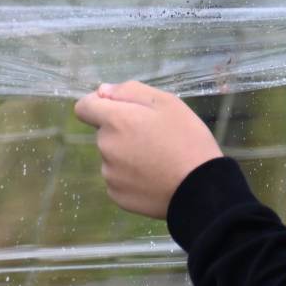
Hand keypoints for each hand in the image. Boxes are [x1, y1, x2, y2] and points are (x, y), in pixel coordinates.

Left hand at [72, 81, 222, 218]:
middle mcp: (106, 147)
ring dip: (127, 155)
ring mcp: (110, 174)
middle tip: (155, 138)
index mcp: (115, 121)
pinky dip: (132, 177)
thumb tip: (102, 90)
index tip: (119, 109)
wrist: (201, 188)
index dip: (99, 104)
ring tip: (159, 160)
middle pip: (104, 133)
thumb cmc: (187, 140)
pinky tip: (155, 178)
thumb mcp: (167, 103)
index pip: (84, 107)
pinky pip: (119, 179)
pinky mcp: (117, 195)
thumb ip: (130, 91)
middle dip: (123, 131)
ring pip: (112, 157)